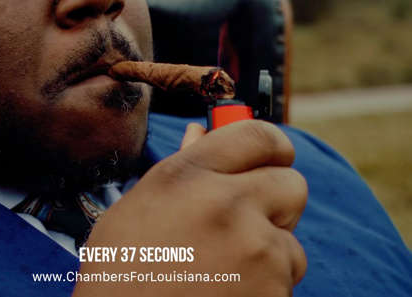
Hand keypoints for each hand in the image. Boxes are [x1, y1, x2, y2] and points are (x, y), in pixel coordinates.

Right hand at [73, 120, 307, 296]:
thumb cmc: (120, 275)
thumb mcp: (139, 209)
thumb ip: (183, 167)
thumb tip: (201, 132)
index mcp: (188, 176)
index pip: (258, 136)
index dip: (273, 147)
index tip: (274, 159)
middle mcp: (226, 203)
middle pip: (291, 185)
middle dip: (278, 204)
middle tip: (250, 225)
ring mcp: (255, 250)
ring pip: (290, 243)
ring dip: (269, 256)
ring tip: (221, 275)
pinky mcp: (273, 291)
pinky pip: (286, 281)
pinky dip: (265, 291)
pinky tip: (225, 296)